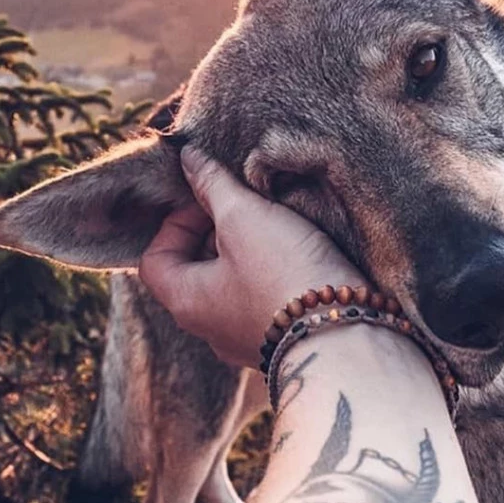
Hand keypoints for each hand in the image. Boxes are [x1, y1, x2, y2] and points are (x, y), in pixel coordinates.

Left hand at [139, 146, 363, 367]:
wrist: (347, 336)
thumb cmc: (285, 275)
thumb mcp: (245, 217)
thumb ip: (214, 186)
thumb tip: (188, 158)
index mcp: (187, 303)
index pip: (156, 260)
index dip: (176, 223)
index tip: (212, 202)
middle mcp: (211, 330)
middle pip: (197, 273)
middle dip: (217, 236)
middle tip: (246, 209)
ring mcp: (249, 341)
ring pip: (234, 288)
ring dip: (249, 256)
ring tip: (278, 229)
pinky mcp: (285, 343)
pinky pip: (268, 304)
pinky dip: (275, 278)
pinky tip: (301, 258)